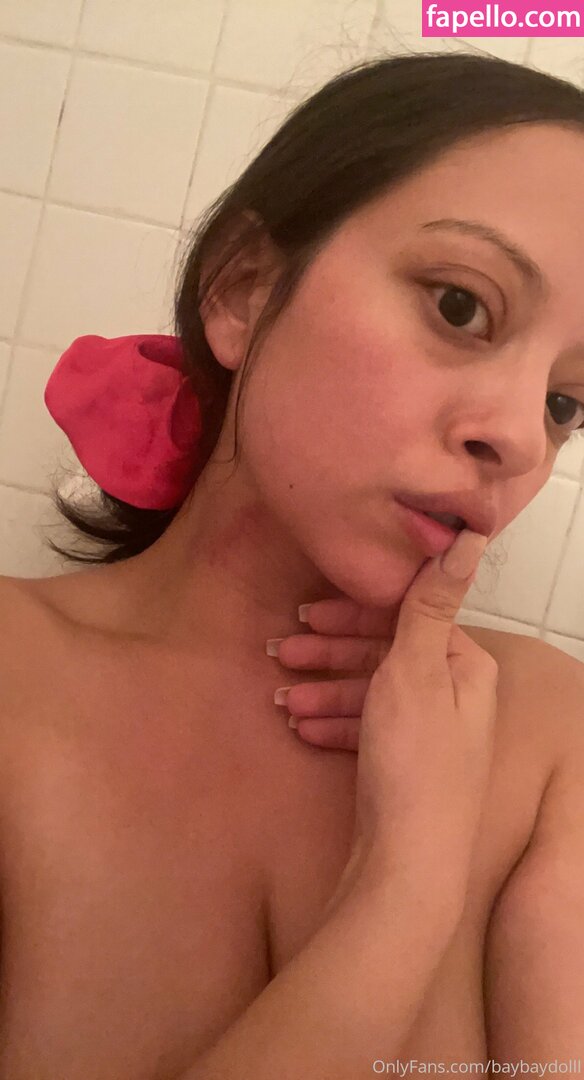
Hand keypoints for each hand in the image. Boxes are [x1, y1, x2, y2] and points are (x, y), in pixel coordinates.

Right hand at [271, 530, 498, 909]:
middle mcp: (453, 697)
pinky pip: (365, 730)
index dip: (353, 617)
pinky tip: (300, 725)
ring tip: (280, 696)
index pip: (404, 621)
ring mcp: (430, 735)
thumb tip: (470, 536)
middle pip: (383, 657)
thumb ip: (430, 603)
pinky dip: (334, 723)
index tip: (306, 617)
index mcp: (463, 666)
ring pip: (369, 695)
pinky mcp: (406, 766)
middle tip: (280, 653)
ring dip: (323, 690)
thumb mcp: (415, 670)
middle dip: (329, 655)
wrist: (407, 863)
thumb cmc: (413, 762)